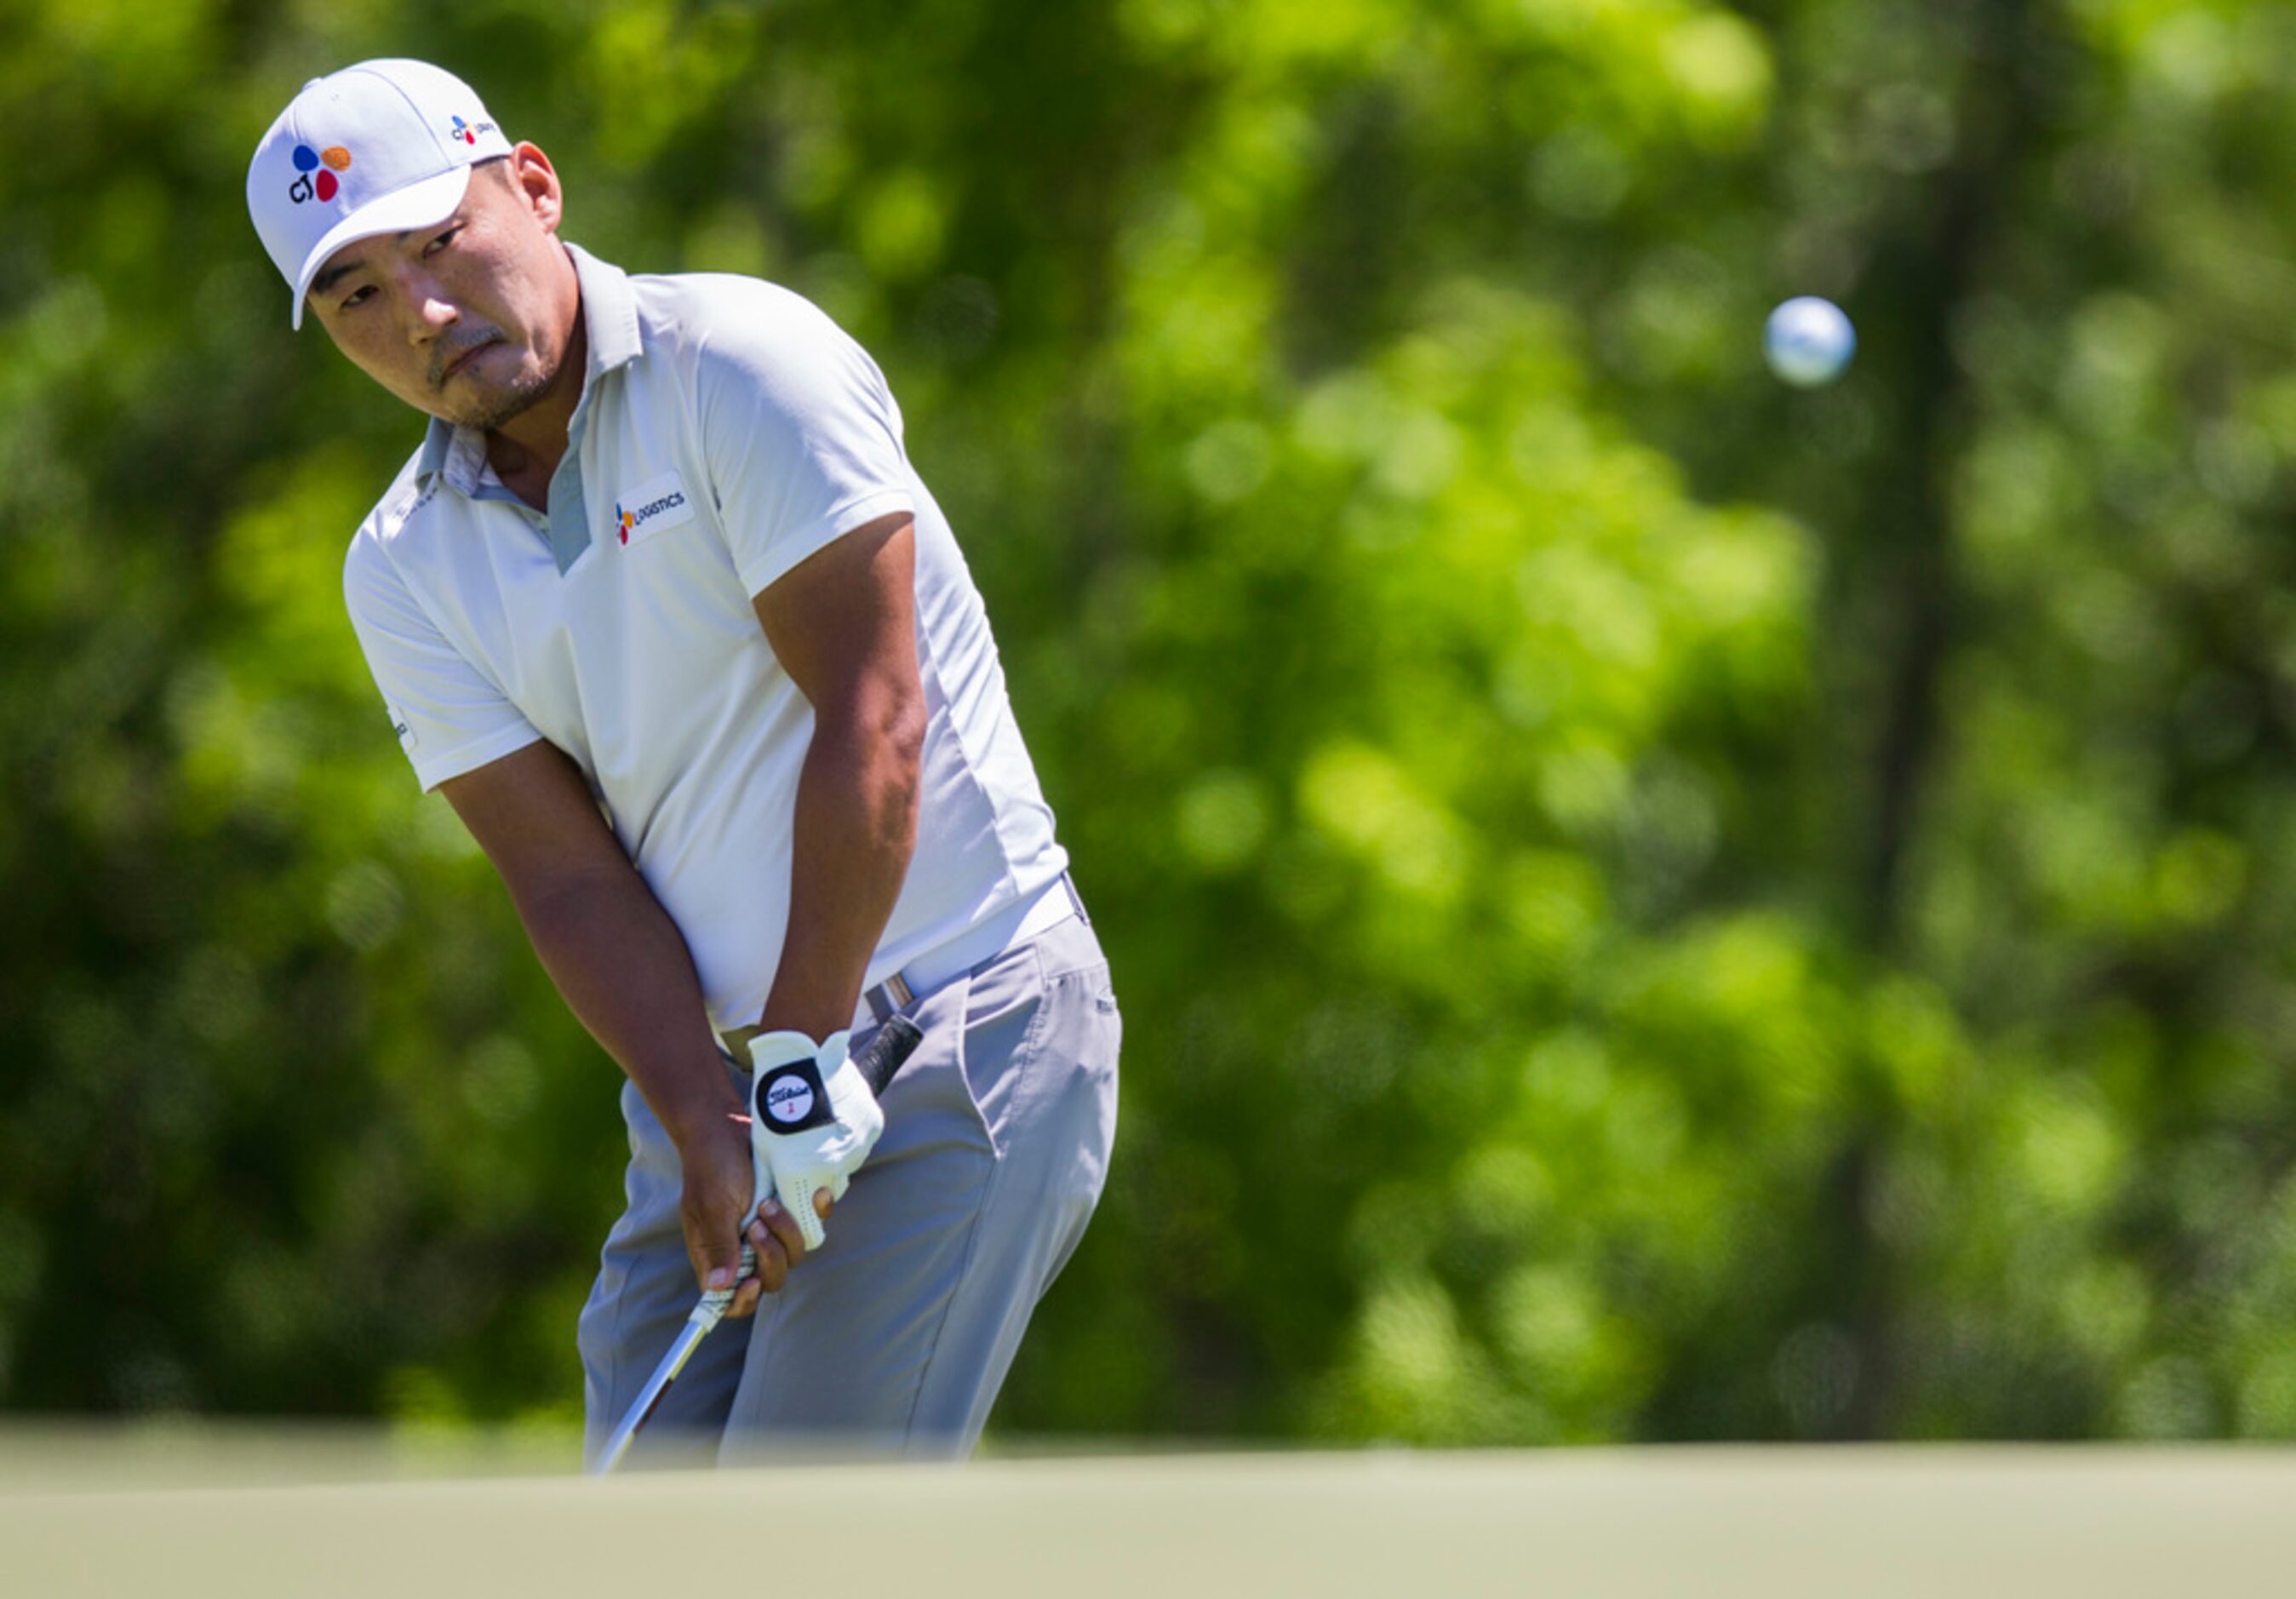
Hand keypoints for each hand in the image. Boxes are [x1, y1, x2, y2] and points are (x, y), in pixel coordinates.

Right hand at [674, 1110, 826, 1318]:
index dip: (743, 1301)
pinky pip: (813, 1223)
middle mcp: (745, 1247)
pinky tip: (815, 1195)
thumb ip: (719, 1245)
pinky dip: (816, 1212)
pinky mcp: (790, 1209)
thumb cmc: (711, 1166)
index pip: (731, 1299)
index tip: (750, 1283)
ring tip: (769, 1203)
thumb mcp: (711, 1206)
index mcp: (718, 1255)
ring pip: (795, 1253)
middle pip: (770, 1279)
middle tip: (757, 1225)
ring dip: (787, 1231)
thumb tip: (718, 1287)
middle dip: (770, 1257)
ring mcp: (769, 1229)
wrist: (725, 1128)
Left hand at [746, 1028, 886, 1249]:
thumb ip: (770, 1183)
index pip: (809, 1222)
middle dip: (816, 1184)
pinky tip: (832, 1120)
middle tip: (802, 1156)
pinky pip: (859, 1145)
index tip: (794, 1202)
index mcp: (802, 1175)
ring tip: (816, 1132)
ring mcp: (857, 1146)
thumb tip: (769, 1208)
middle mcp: (834, 1167)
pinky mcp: (871, 1127)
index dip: (801, 1215)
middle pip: (830, 1192)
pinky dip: (847, 1139)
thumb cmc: (773, 1105)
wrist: (801, 1060)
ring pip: (847, 1167)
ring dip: (834, 1159)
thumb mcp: (763, 1149)